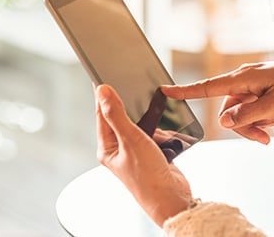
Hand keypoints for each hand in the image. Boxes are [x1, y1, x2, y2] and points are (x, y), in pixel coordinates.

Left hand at [95, 85, 191, 225]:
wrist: (172, 199)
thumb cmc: (147, 177)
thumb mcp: (130, 140)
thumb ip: (116, 114)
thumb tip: (102, 91)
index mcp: (107, 147)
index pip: (101, 113)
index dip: (103, 94)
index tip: (104, 74)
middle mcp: (119, 148)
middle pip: (121, 116)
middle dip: (130, 104)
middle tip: (133, 85)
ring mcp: (136, 150)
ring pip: (141, 123)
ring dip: (150, 118)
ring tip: (155, 111)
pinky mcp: (152, 152)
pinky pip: (155, 132)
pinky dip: (162, 128)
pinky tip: (167, 128)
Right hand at [162, 59, 273, 143]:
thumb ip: (246, 116)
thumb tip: (223, 122)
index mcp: (241, 79)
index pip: (206, 88)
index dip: (185, 91)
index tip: (165, 91)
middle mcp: (242, 79)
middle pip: (227, 109)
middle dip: (242, 126)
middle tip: (263, 138)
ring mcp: (252, 83)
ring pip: (240, 110)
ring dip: (253, 124)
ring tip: (271, 131)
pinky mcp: (260, 87)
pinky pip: (251, 106)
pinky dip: (259, 117)